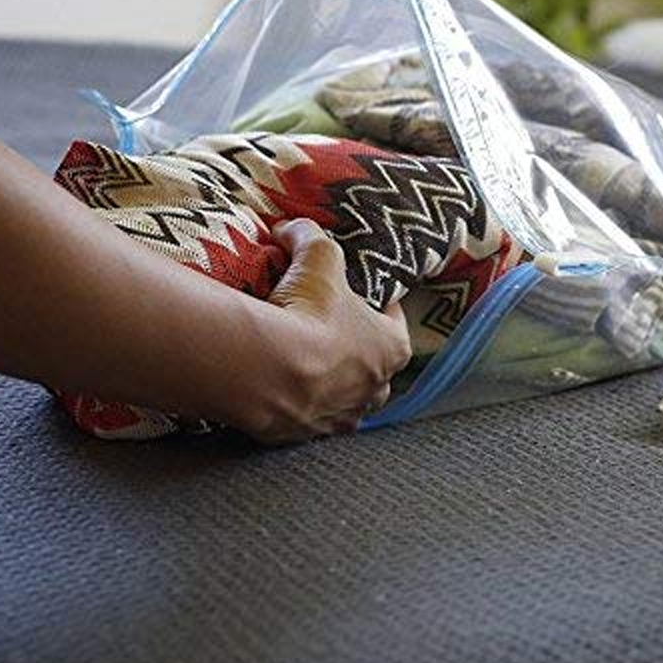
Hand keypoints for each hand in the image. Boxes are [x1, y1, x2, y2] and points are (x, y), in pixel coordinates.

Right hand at [234, 219, 411, 443]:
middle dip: (357, 354)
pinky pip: (305, 419)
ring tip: (303, 364)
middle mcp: (374, 389)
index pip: (395, 324)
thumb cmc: (309, 311)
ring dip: (329, 385)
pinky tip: (277, 387)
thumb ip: (310, 237)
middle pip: (374, 369)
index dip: (379, 308)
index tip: (363, 298)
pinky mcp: (303, 435)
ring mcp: (339, 417)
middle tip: (330, 334)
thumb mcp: (318, 257)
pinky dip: (295, 405)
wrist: (267, 368)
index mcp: (392, 348)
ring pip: (343, 401)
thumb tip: (292, 227)